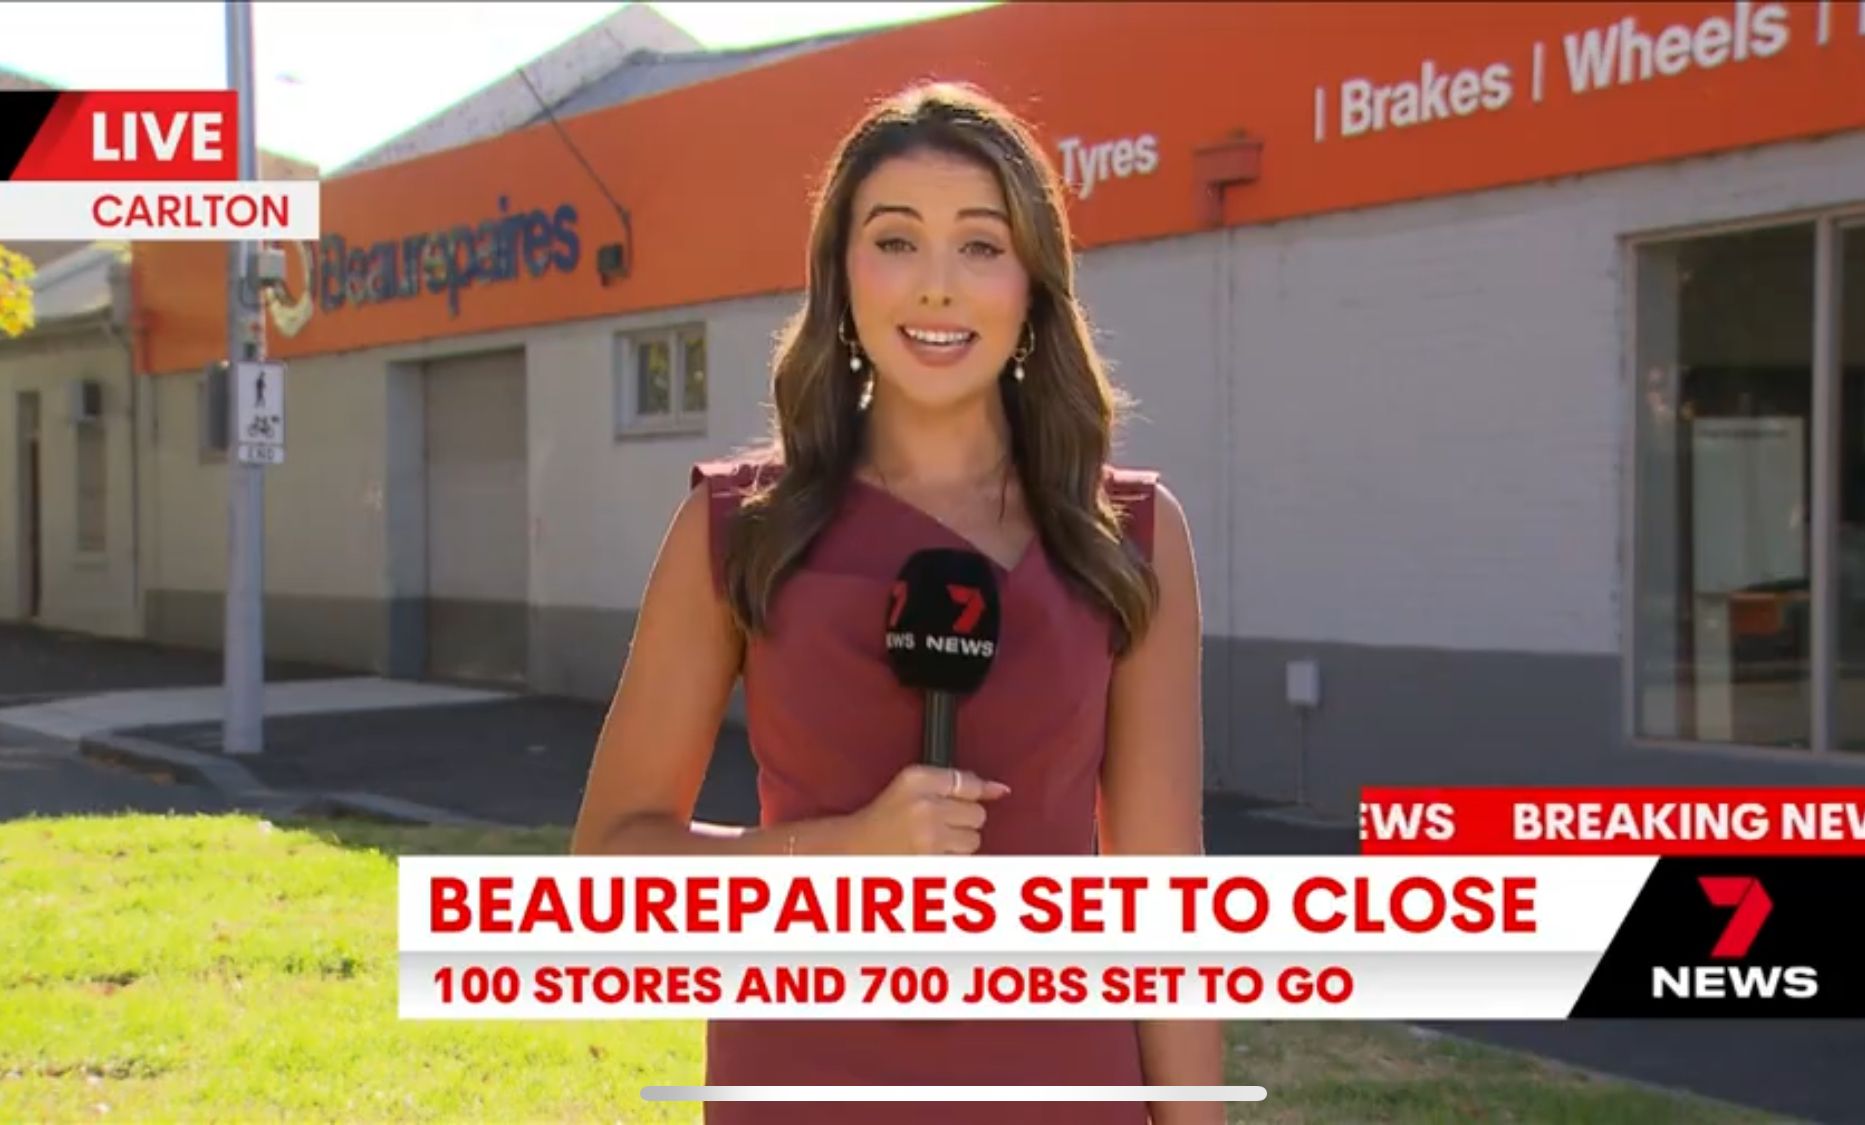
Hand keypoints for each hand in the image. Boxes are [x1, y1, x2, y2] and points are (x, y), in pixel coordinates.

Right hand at [843, 766, 1009, 854]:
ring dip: (959, 845)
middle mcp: (924, 805)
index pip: (969, 783)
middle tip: (938, 825)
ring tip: (932, 843)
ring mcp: (928, 838)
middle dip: (964, 822)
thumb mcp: (910, 786)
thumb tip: (1001, 790)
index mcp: (916, 779)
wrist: (850, 850)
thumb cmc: (882, 819)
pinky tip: (932, 857)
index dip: (975, 794)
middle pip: (977, 814)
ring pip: (973, 841)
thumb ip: (956, 782)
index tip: (978, 798)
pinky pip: (963, 863)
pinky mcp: (931, 866)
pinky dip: (951, 863)